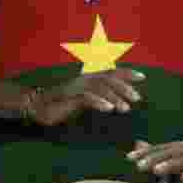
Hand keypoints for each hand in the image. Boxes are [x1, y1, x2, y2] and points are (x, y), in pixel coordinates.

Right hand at [29, 68, 144, 126]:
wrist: (39, 107)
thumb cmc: (63, 105)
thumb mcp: (85, 101)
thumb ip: (100, 98)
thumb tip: (122, 104)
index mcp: (89, 78)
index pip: (110, 72)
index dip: (126, 73)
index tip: (143, 77)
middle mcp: (83, 79)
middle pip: (107, 78)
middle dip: (124, 87)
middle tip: (137, 99)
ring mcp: (75, 86)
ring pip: (99, 86)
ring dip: (114, 96)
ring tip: (125, 108)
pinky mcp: (68, 96)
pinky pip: (86, 97)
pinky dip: (99, 102)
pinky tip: (108, 109)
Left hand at [128, 140, 182, 182]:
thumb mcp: (177, 152)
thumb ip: (158, 151)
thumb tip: (138, 143)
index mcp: (177, 146)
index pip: (158, 148)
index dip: (144, 152)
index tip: (129, 157)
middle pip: (167, 153)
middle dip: (152, 159)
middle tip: (139, 166)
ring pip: (182, 161)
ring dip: (169, 165)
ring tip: (156, 170)